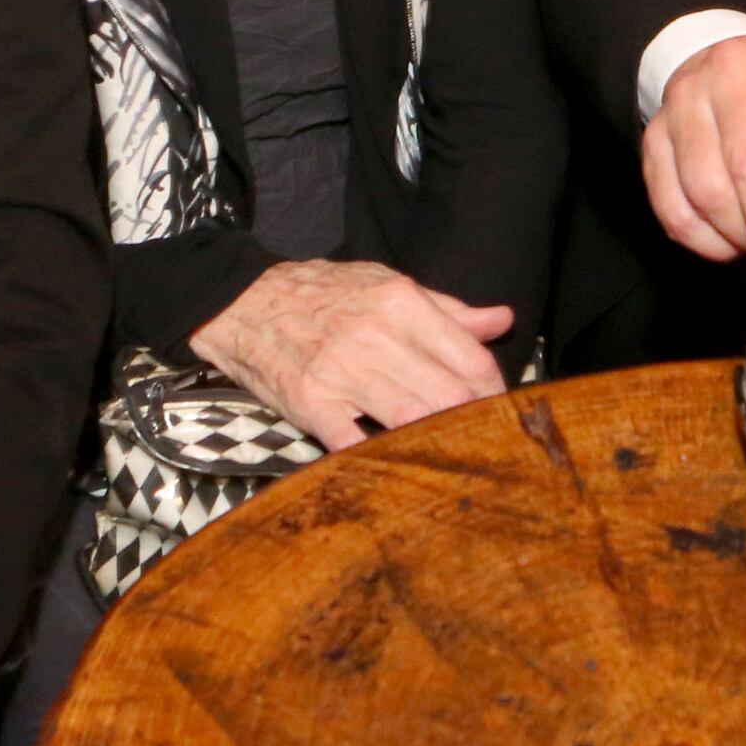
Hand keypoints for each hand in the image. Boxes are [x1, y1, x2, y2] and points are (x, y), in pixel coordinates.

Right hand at [185, 259, 513, 450]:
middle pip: (448, 395)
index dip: (495, 391)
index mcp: (400, 302)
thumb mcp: (386, 284)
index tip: (502, 408)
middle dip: (475, 421)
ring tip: (455, 453)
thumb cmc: (322, 295)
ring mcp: (340, 373)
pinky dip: (382, 456)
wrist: (243, 302)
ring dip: (439, 441)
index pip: (470, 358)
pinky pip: (356, 443)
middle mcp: (374, 336)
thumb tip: (501, 320)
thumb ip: (447, 310)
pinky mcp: (311, 404)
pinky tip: (400, 461)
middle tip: (487, 439)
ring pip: (412, 420)